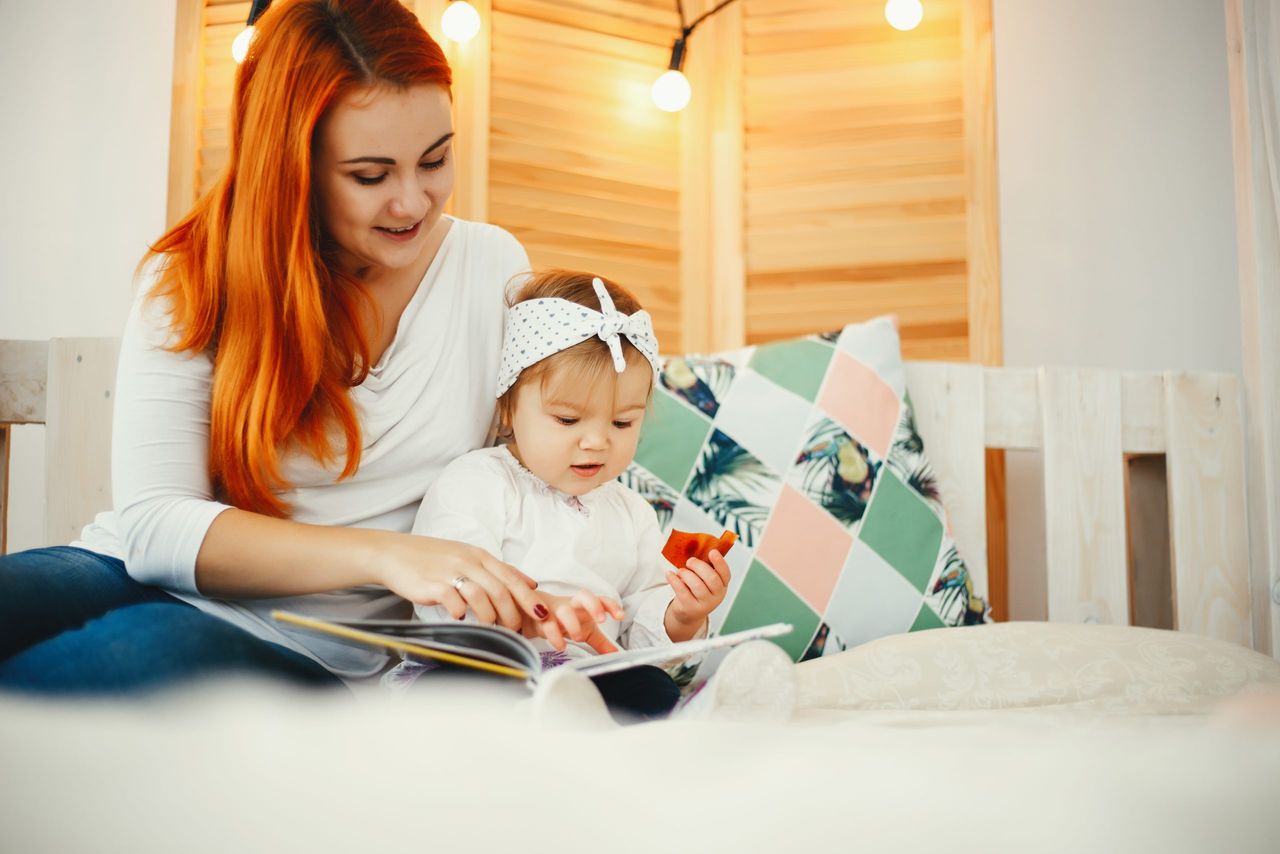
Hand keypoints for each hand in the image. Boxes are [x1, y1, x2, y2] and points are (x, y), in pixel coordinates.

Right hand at [369, 532, 563, 646]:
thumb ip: (498, 570)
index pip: (512, 577)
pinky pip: (453, 600)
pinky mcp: (432, 584)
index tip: (543, 614)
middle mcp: (468, 561)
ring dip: (491, 616)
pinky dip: (462, 613)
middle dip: (513, 614)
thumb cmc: (433, 558)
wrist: (393, 553)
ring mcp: (450, 572)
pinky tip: (461, 618)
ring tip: (493, 628)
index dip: (529, 598)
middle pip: (501, 590)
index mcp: (480, 555)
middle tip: (516, 631)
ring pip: (482, 596)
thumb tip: (531, 583)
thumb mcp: (469, 556)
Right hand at [522, 590, 624, 654]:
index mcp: (585, 605)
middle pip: (583, 595)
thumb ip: (601, 642)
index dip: (611, 606)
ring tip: (578, 637)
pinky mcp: (542, 620)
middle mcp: (572, 604)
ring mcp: (556, 611)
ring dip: (572, 623)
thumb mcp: (587, 631)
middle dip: (594, 605)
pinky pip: (547, 626)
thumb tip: (616, 655)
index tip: (620, 616)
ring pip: (564, 610)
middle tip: (601, 620)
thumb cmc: (568, 620)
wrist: (537, 614)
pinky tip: (562, 646)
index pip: (601, 599)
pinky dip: (555, 637)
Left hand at [664, 548, 730, 641]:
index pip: (725, 573)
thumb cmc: (697, 590)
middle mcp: (717, 596)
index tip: (712, 551)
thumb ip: (704, 567)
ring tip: (681, 571)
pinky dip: (674, 580)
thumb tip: (696, 547)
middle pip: (711, 578)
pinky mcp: (690, 608)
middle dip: (699, 566)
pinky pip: (682, 592)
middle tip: (690, 561)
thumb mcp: (705, 580)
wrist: (689, 612)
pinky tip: (669, 574)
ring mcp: (705, 604)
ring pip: (697, 585)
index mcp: (722, 585)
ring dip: (686, 574)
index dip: (720, 562)